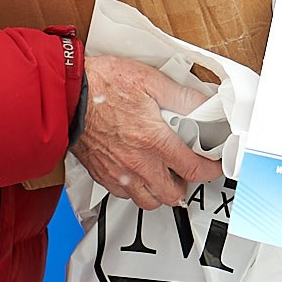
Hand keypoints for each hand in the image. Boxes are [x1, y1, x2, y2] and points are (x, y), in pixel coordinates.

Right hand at [71, 56, 223, 210]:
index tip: (215, 166)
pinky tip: (138, 172)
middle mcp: (136, 162)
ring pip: (148, 201)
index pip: (193, 168)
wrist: (66, 94)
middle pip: (172, 194)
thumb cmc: (102, 84)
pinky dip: (136, 190)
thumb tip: (205, 104)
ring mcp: (117, 172)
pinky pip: (124, 195)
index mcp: (153, 140)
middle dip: (185, 185)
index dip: (210, 170)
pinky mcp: (101, 174)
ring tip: (164, 175)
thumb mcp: (150, 81)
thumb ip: (181, 97)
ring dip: (160, 192)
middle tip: (188, 169)